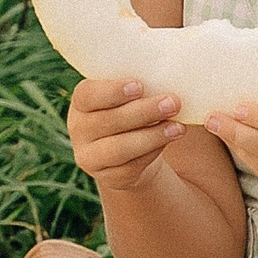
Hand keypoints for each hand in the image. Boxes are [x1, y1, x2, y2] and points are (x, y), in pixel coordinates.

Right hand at [65, 75, 183, 186]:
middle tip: (173, 103)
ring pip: (119, 148)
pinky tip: (170, 138)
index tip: (139, 86)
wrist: (127, 147)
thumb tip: (166, 80)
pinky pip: (131, 166)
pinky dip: (153, 151)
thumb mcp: (128, 96)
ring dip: (152, 136)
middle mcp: (79, 130)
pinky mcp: (108, 177)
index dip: (112, 91)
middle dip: (143, 112)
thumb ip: (139, 88)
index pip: (88, 95)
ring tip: (178, 127)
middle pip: (108, 121)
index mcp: (81, 103)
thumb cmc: (130, 108)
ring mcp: (90, 156)